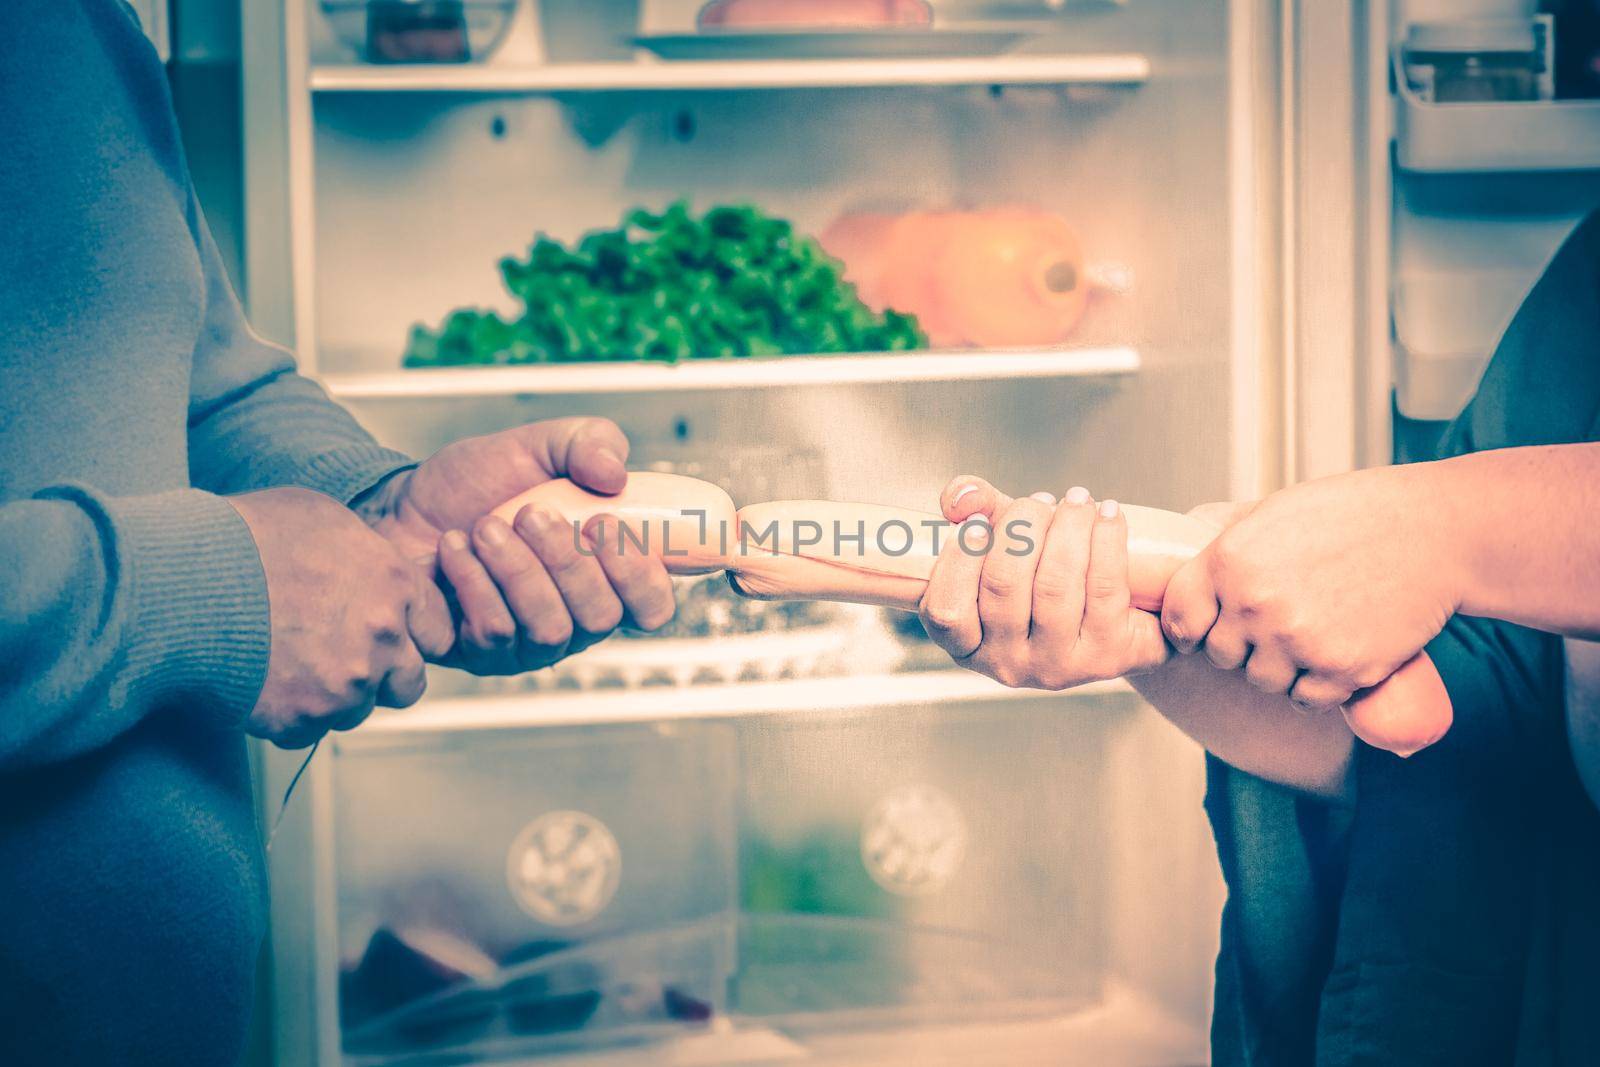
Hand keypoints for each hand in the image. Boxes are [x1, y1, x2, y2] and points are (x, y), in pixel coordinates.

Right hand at [229, 488, 453, 747]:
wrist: (177, 583)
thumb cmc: (241, 538)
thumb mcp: (322, 517)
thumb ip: (364, 553)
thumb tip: (372, 568)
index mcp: (394, 585)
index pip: (439, 630)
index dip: (412, 633)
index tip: (393, 634)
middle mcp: (381, 638)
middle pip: (409, 681)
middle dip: (382, 673)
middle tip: (341, 656)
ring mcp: (344, 684)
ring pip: (357, 709)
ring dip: (333, 696)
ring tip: (289, 662)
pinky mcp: (301, 718)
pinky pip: (308, 731)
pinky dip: (290, 715)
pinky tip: (263, 680)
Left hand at [364, 417, 673, 674]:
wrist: (401, 505)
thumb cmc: (478, 483)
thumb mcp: (538, 445)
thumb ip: (589, 442)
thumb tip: (616, 474)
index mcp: (606, 574)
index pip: (653, 604)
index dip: (641, 576)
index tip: (603, 524)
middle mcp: (577, 617)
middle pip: (602, 618)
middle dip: (567, 561)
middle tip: (530, 514)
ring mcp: (531, 642)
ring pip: (551, 629)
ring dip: (518, 569)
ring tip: (486, 526)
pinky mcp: (484, 655)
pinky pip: (496, 632)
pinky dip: (474, 582)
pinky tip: (455, 548)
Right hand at [918, 477, 1169, 689]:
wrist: (1114, 623)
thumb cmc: (1041, 577)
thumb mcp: (1000, 544)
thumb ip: (970, 511)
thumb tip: (964, 498)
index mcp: (968, 644)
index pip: (946, 611)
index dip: (959, 560)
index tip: (978, 521)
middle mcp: (1006, 663)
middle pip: (1004, 586)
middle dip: (1023, 527)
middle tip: (1040, 501)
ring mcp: (1055, 665)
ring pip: (1054, 585)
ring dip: (1068, 527)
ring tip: (1077, 500)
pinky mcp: (1104, 656)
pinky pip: (1102, 588)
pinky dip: (1106, 540)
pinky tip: (1108, 514)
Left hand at [1160, 463, 1462, 708]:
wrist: (1435, 533)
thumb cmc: (1354, 514)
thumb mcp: (1275, 510)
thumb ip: (1227, 536)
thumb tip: (1182, 540)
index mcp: (1230, 560)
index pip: (1179, 617)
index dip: (1191, 627)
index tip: (1204, 630)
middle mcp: (1255, 604)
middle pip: (1221, 655)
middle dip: (1243, 645)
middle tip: (1279, 623)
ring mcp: (1296, 641)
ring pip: (1262, 682)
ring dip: (1282, 668)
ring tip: (1314, 632)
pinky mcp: (1339, 670)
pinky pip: (1305, 700)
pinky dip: (1318, 687)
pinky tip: (1336, 653)